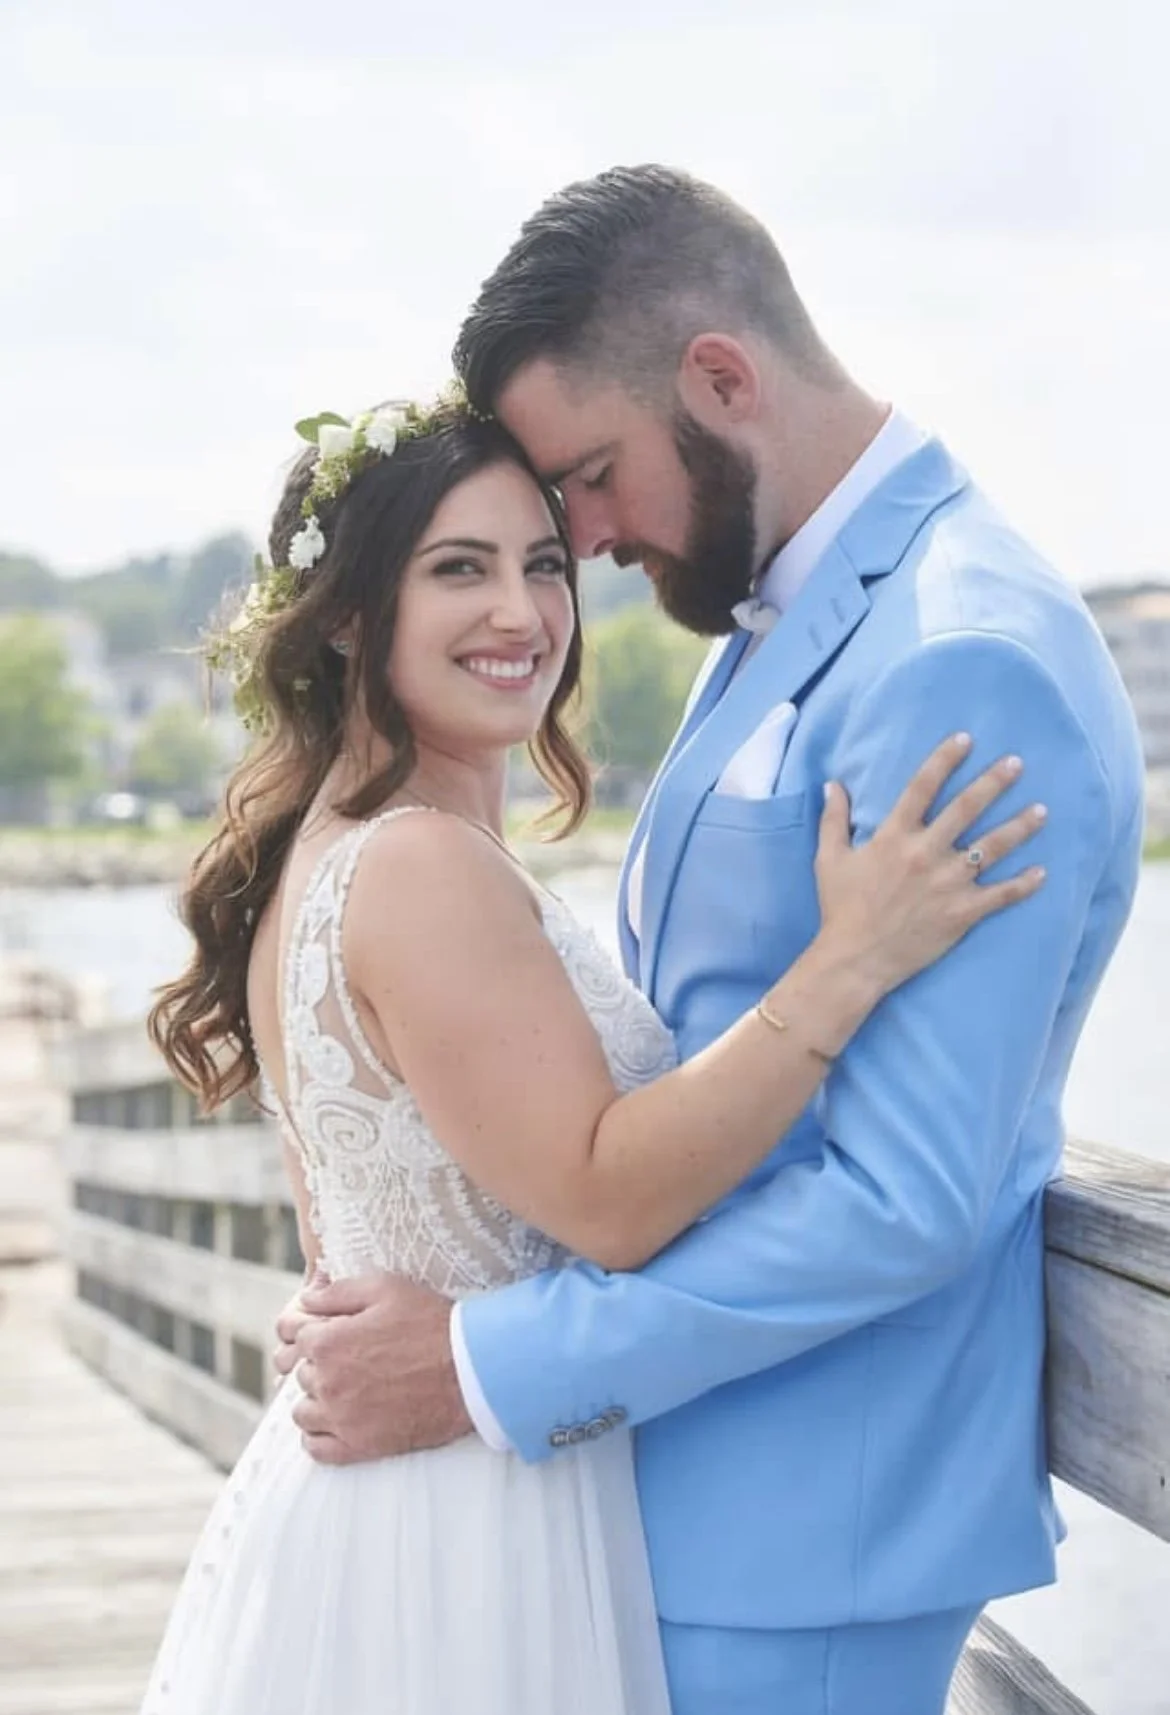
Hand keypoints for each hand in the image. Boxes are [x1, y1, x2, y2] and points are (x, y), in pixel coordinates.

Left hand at [281, 1273, 472, 1465]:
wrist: (470, 1371)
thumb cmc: (430, 1324)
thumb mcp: (385, 1288)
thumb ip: (337, 1292)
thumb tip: (306, 1299)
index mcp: (328, 1342)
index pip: (296, 1336)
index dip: (315, 1329)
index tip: (335, 1331)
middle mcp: (327, 1382)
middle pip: (301, 1373)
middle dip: (320, 1362)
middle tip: (351, 1357)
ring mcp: (341, 1418)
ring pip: (302, 1412)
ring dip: (316, 1399)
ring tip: (344, 1389)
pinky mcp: (359, 1446)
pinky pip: (317, 1449)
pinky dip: (319, 1436)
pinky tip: (338, 1421)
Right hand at [814, 733, 1046, 997]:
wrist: (855, 959)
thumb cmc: (841, 908)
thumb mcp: (830, 859)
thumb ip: (833, 819)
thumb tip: (833, 784)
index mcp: (894, 836)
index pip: (922, 786)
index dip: (945, 759)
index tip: (966, 739)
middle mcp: (925, 853)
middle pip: (967, 808)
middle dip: (994, 782)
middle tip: (1017, 763)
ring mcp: (948, 883)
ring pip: (993, 848)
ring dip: (1020, 827)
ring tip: (1042, 810)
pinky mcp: (962, 913)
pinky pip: (1000, 895)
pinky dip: (1023, 885)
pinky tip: (1042, 872)